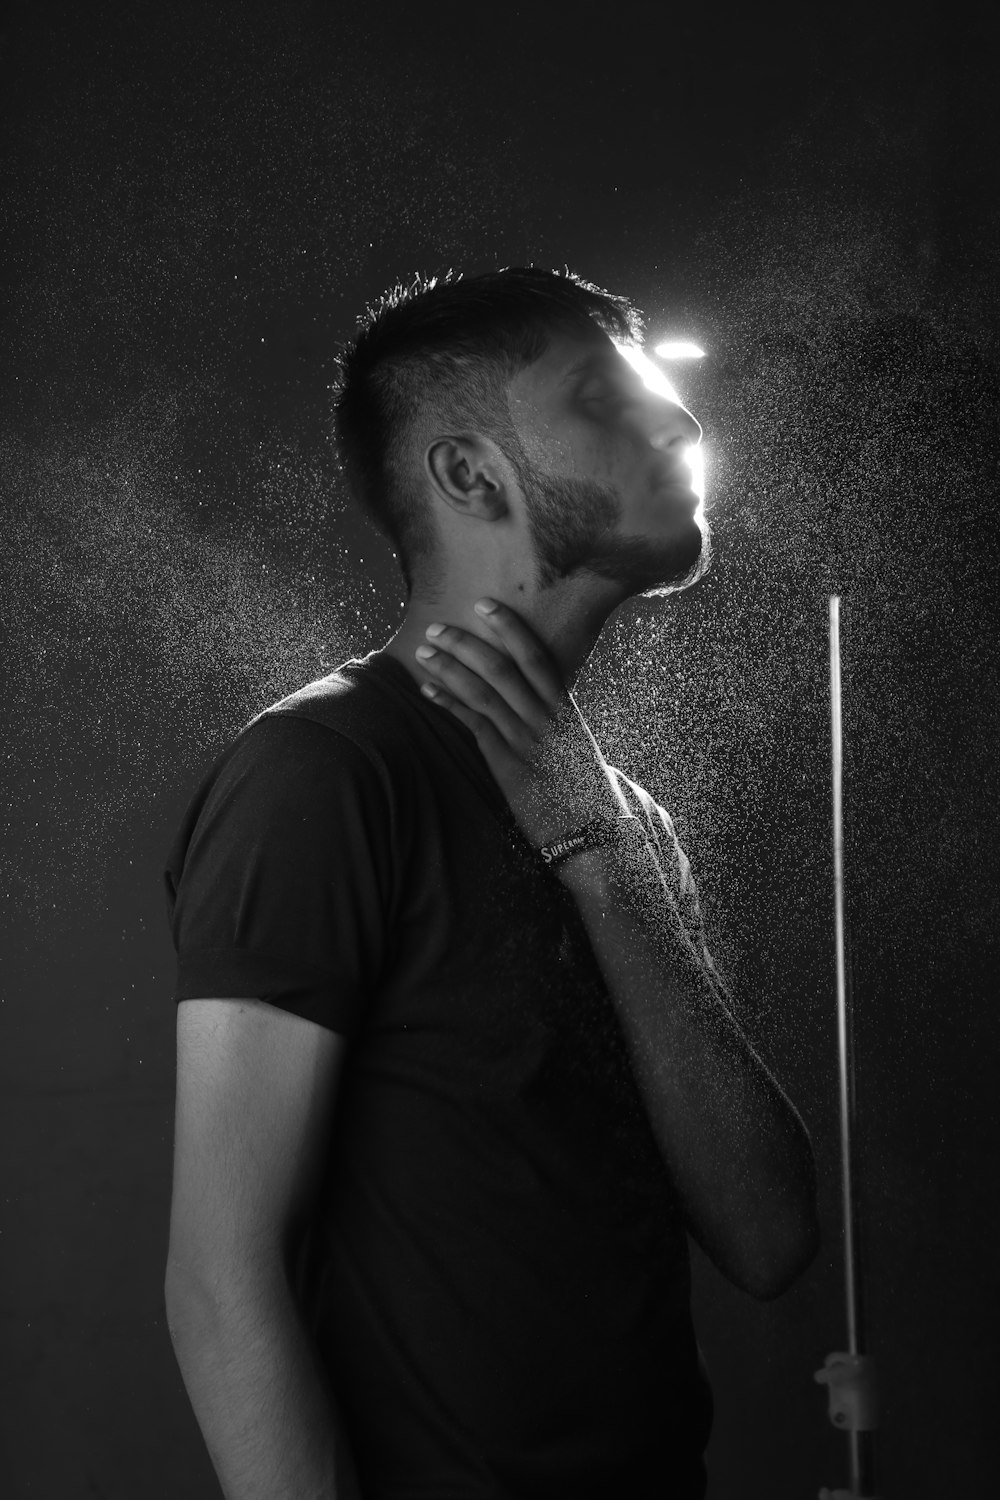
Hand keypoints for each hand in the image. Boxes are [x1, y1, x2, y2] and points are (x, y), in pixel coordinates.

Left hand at [413, 599, 625, 847]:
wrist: (595, 836)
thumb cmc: (584, 793)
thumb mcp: (578, 749)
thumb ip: (557, 722)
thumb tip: (538, 700)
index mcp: (566, 711)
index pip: (537, 657)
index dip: (509, 628)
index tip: (485, 605)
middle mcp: (548, 721)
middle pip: (503, 669)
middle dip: (466, 643)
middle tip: (435, 625)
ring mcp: (528, 743)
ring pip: (484, 693)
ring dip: (450, 668)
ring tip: (423, 651)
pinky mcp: (509, 767)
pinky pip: (474, 726)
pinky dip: (449, 703)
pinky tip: (427, 690)